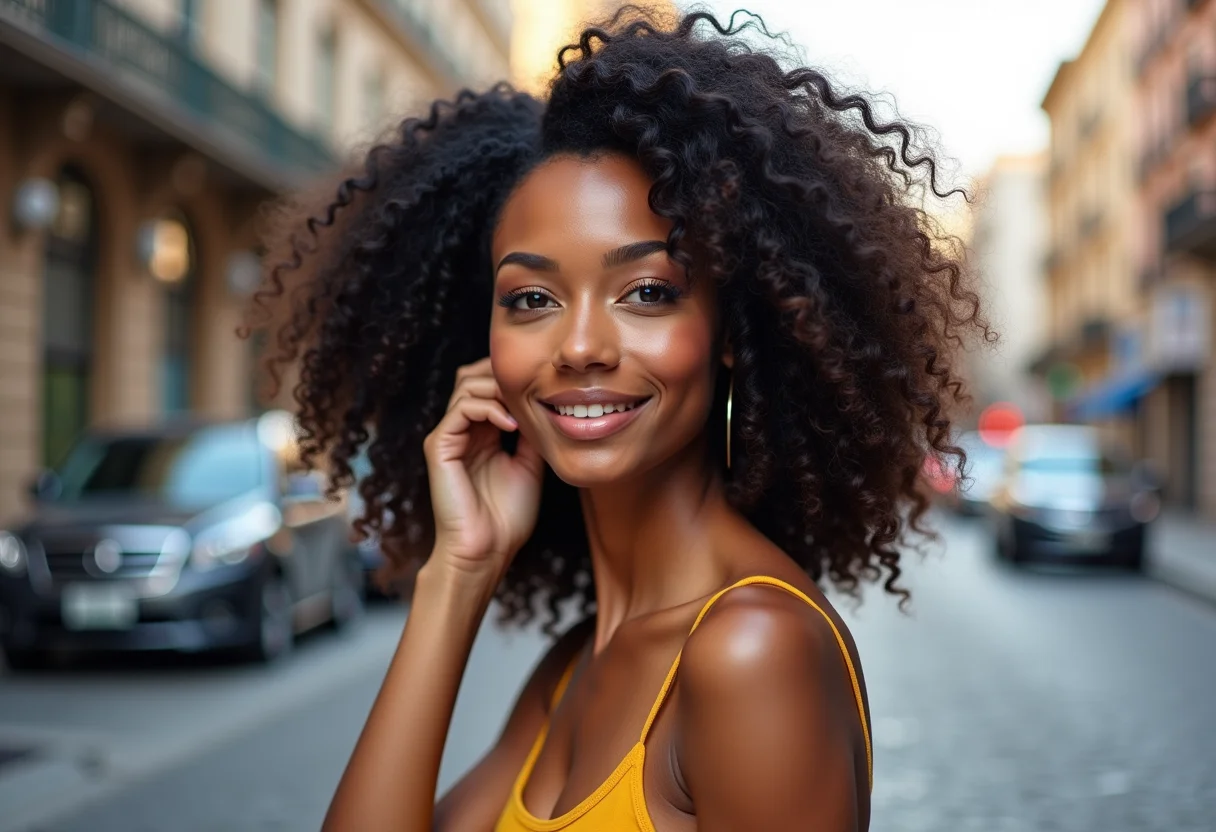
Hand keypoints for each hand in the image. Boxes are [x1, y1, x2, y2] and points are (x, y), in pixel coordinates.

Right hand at [422, 358, 543, 584]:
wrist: (487, 551)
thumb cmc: (507, 518)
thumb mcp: (530, 465)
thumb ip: (532, 433)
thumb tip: (547, 404)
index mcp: (481, 434)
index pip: (488, 386)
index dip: (512, 379)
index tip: (544, 388)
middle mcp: (462, 431)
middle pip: (472, 376)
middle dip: (503, 374)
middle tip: (533, 387)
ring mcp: (448, 437)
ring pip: (466, 385)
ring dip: (499, 389)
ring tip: (524, 409)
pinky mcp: (439, 446)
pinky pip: (460, 409)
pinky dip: (488, 408)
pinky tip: (511, 426)